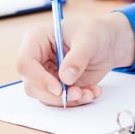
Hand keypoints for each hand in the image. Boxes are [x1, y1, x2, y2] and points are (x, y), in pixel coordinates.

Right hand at [17, 12, 134, 106]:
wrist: (108, 43)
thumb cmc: (95, 32)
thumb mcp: (89, 39)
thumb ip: (77, 58)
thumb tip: (65, 78)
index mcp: (36, 39)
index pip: (25, 63)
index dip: (39, 78)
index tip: (59, 88)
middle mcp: (37, 59)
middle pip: (32, 85)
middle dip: (56, 95)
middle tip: (79, 93)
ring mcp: (46, 74)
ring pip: (46, 97)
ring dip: (69, 99)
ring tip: (90, 92)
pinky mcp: (57, 86)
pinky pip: (60, 100)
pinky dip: (76, 100)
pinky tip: (92, 92)